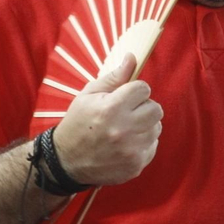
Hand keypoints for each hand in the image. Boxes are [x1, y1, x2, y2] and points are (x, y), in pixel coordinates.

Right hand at [51, 54, 163, 186]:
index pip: (143, 88)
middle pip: (155, 108)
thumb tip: (132, 58)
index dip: (135, 90)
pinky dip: (143, 143)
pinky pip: (153, 145)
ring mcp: (131, 150)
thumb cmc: (77, 123)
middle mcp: (123, 130)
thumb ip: (113, 77)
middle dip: (144, 106)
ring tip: (126, 128)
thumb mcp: (88, 95)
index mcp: (111, 108)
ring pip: (156, 127)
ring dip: (145, 125)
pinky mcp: (136, 165)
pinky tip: (126, 143)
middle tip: (128, 111)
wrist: (66, 161)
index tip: (126, 96)